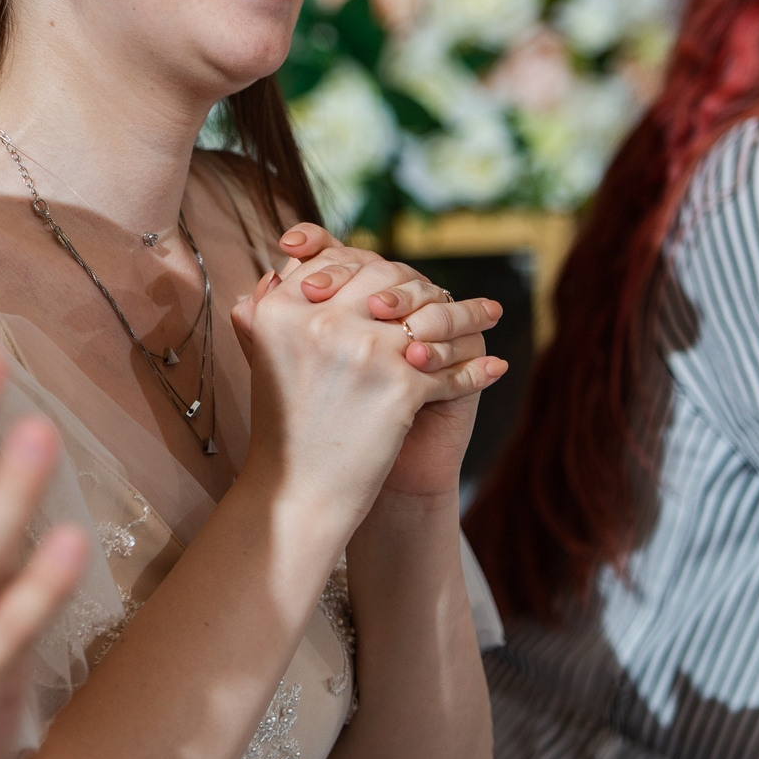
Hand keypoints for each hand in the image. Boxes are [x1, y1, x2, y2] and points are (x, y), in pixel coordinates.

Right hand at [232, 248, 505, 524]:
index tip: (397, 275)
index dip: (371, 266)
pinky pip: (448, 367)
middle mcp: (319, 319)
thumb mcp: (264, 356)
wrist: (297, 496)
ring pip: (427, 316)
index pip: (338, 262)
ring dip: (465, 317)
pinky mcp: (398, 385)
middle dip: (420, 287)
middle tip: (447, 295)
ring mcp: (361, 349)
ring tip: (488, 317)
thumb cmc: (286, 429)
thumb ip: (273, 306)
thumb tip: (293, 264)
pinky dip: (474, 370)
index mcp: (281, 309)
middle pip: (386, 280)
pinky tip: (494, 368)